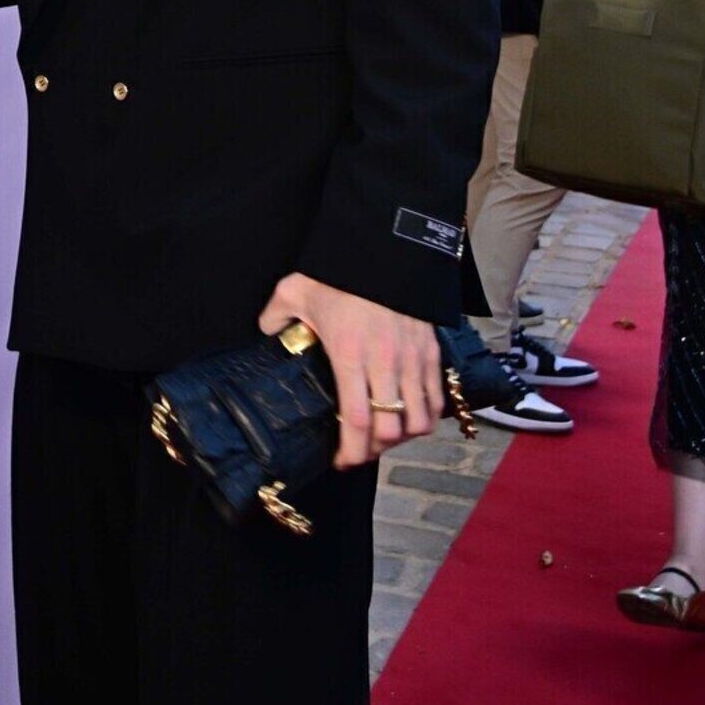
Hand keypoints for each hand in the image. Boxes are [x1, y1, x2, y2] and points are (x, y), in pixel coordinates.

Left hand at [257, 271, 444, 470]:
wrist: (386, 243)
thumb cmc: (340, 269)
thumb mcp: (296, 289)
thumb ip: (277, 314)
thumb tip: (267, 330)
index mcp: (350, 355)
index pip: (358, 422)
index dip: (352, 452)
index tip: (341, 461)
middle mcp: (385, 363)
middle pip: (391, 430)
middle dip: (375, 450)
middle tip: (360, 450)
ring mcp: (413, 358)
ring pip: (420, 420)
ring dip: (404, 436)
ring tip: (386, 435)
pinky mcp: (431, 349)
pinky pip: (437, 396)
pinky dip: (426, 414)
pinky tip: (410, 414)